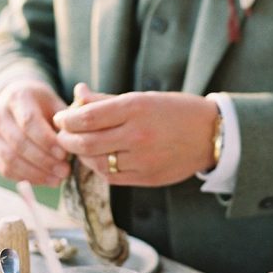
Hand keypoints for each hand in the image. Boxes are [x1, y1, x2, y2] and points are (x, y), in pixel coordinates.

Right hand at [0, 80, 70, 185]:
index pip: (29, 122)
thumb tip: (78, 139)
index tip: (64, 154)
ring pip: (10, 159)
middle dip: (44, 161)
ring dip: (36, 173)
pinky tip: (45, 180)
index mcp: (17, 97)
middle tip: (65, 171)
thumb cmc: (42, 104)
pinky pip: (6, 169)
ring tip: (58, 179)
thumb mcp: (55, 102)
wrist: (15, 102)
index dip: (47, 141)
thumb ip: (67, 118)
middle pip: (18, 143)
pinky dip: (26, 178)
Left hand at [53, 87, 217, 185]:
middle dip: (66, 139)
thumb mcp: (143, 98)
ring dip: (82, 154)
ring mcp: (143, 159)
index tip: (61, 118)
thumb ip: (107, 99)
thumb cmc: (176, 111)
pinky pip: (111, 176)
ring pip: (96, 162)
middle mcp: (138, 134)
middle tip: (62, 134)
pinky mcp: (147, 178)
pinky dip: (99, 167)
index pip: (87, 117)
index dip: (67, 119)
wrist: (211, 134)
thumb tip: (78, 93)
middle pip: (86, 142)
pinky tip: (98, 158)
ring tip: (79, 145)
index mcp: (137, 108)